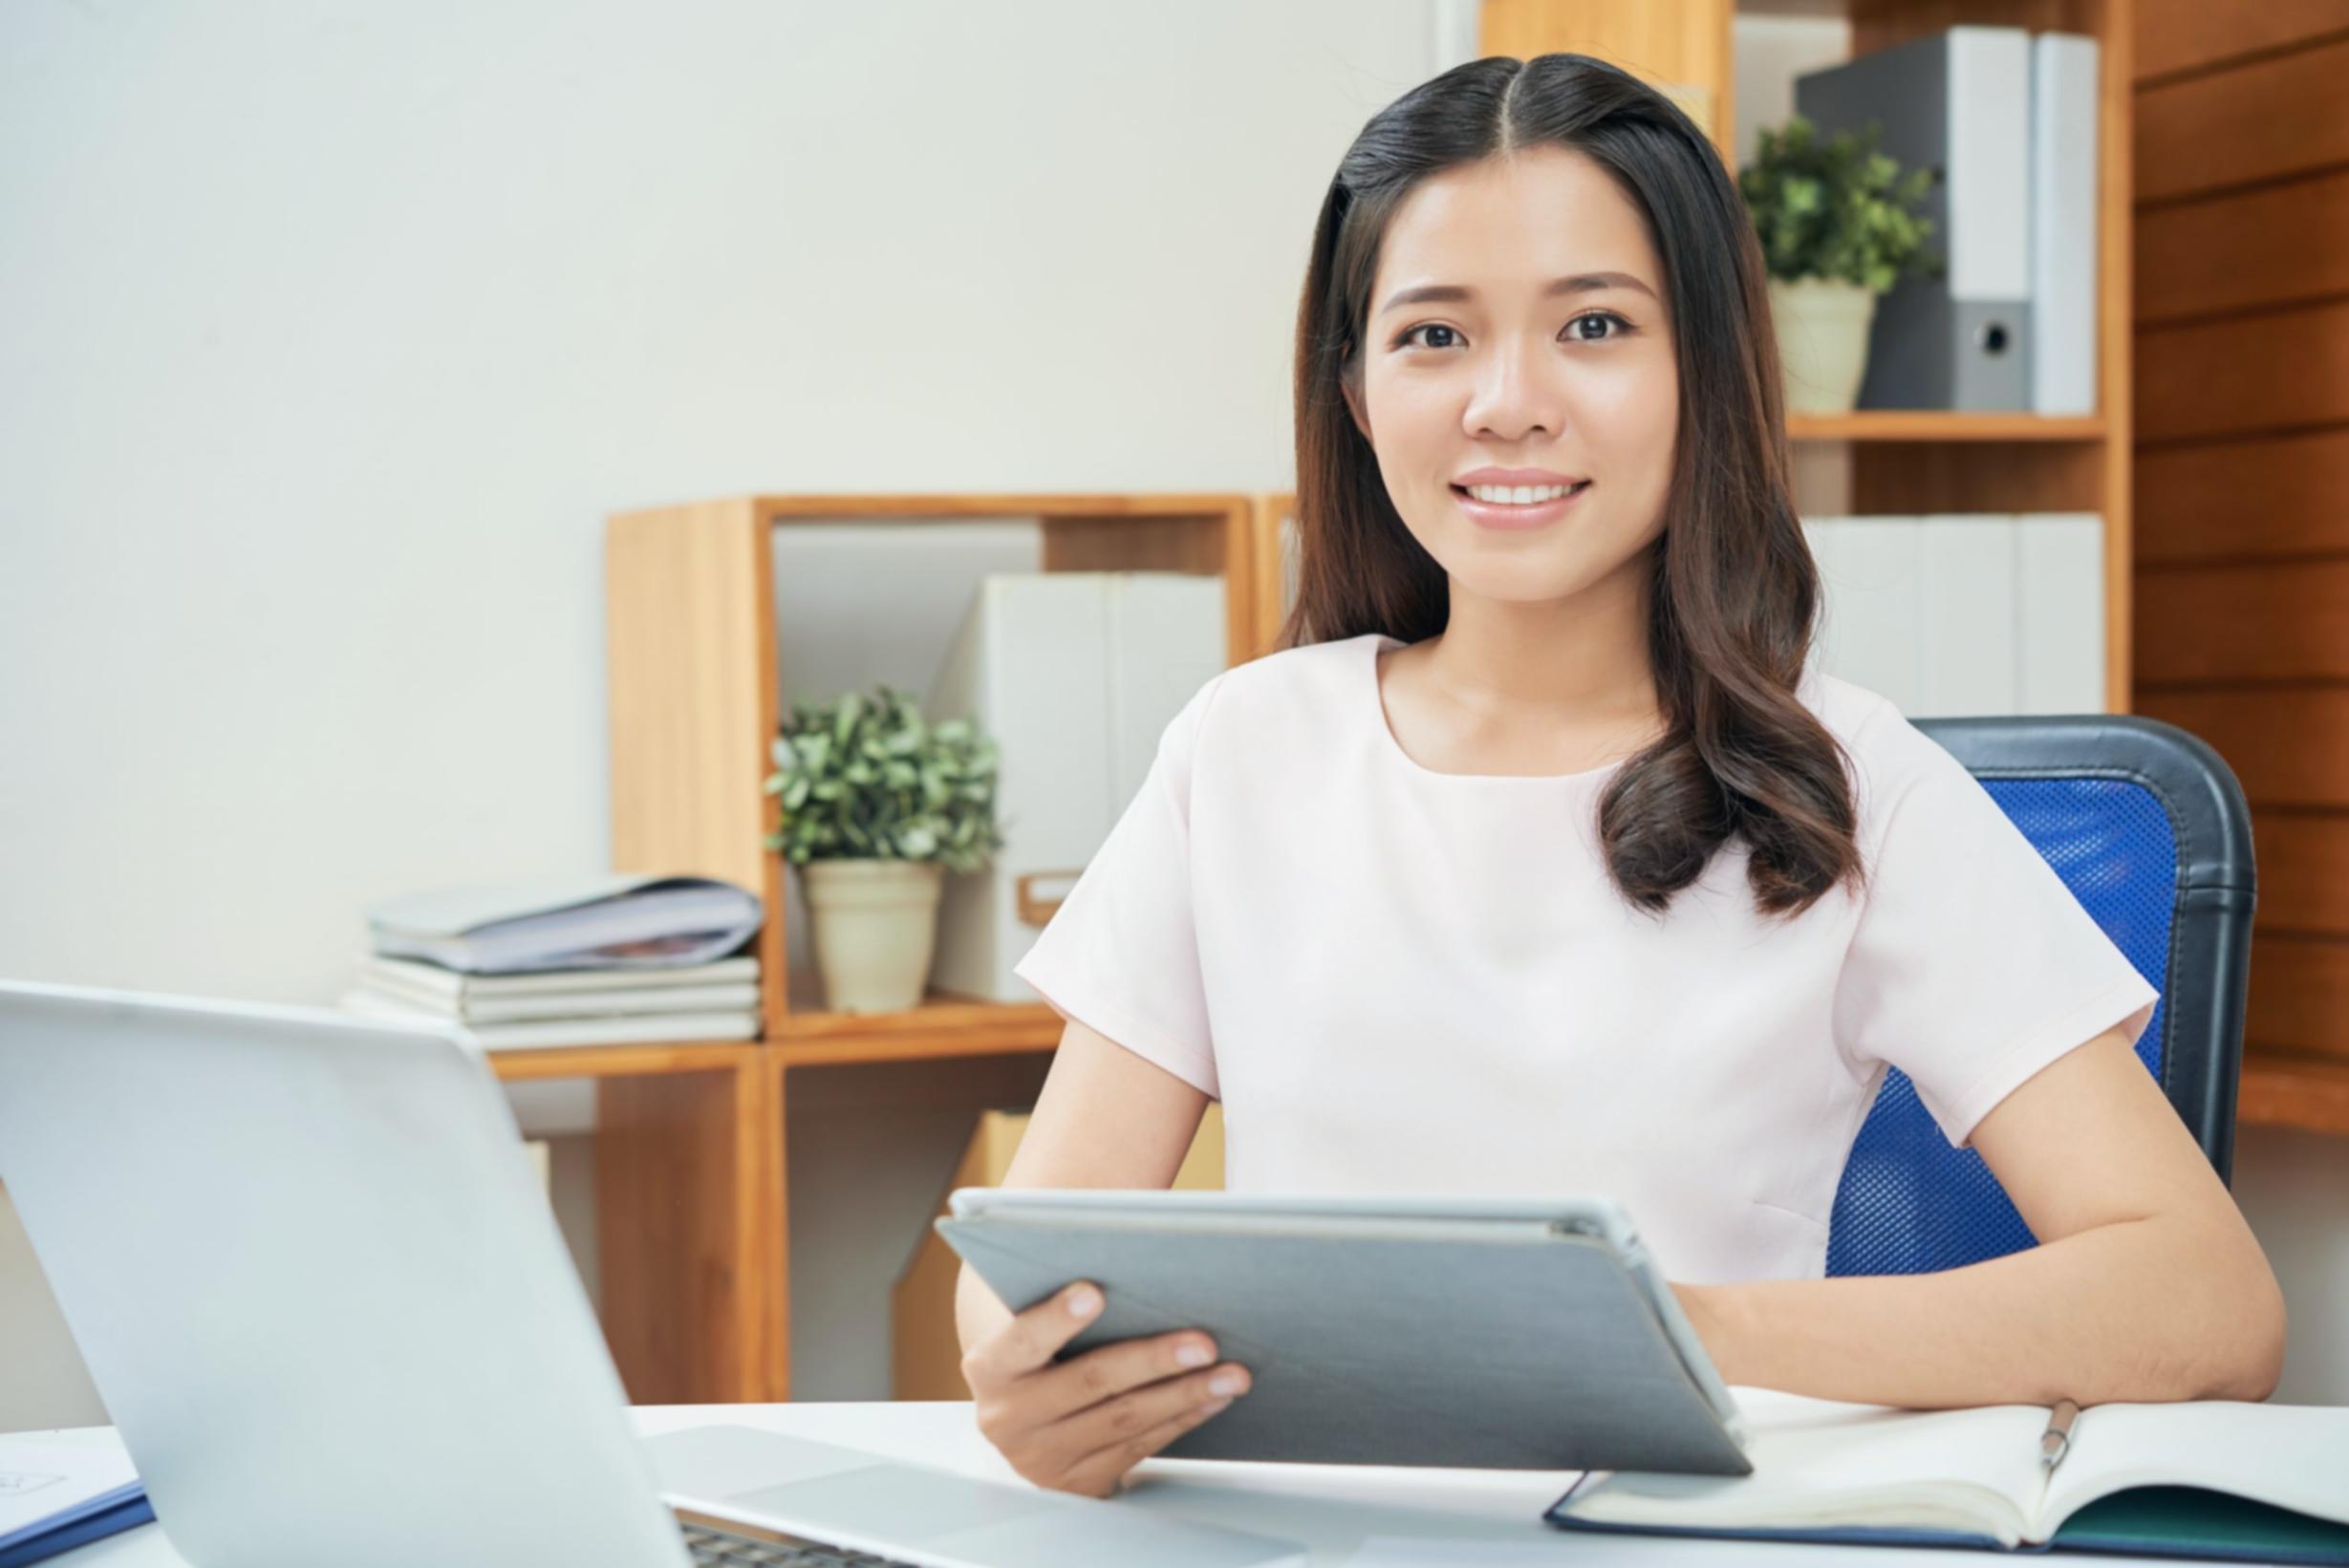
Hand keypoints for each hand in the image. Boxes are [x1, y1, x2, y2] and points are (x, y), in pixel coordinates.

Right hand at [961, 1279, 1250, 1496]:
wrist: (1021, 1417)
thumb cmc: (1039, 1350)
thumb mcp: (1029, 1327)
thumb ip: (1062, 1301)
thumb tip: (1137, 1259)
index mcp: (990, 1368)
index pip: (1023, 1340)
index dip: (1056, 1318)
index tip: (1094, 1291)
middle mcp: (1009, 1418)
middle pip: (1090, 1382)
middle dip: (1153, 1361)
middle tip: (1204, 1342)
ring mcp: (1044, 1457)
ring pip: (1125, 1420)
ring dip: (1185, 1394)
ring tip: (1230, 1373)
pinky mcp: (1079, 1482)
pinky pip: (1140, 1446)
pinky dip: (1182, 1418)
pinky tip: (1213, 1398)